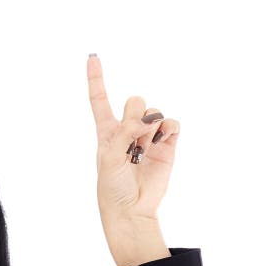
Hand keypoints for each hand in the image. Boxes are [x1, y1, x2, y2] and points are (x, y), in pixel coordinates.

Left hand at [86, 54, 179, 221]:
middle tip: (133, 138)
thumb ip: (123, 134)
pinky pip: (172, 124)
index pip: (100, 99)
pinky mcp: (167, 145)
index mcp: (106, 132)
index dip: (97, 78)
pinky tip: (161, 143)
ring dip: (150, 127)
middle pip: (136, 101)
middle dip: (136, 115)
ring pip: (155, 111)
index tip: (92, 56)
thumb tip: (146, 120)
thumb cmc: (112, 187)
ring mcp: (148, 137)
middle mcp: (127, 130)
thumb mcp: (108, 159)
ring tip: (144, 149)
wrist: (132, 209)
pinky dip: (168, 129)